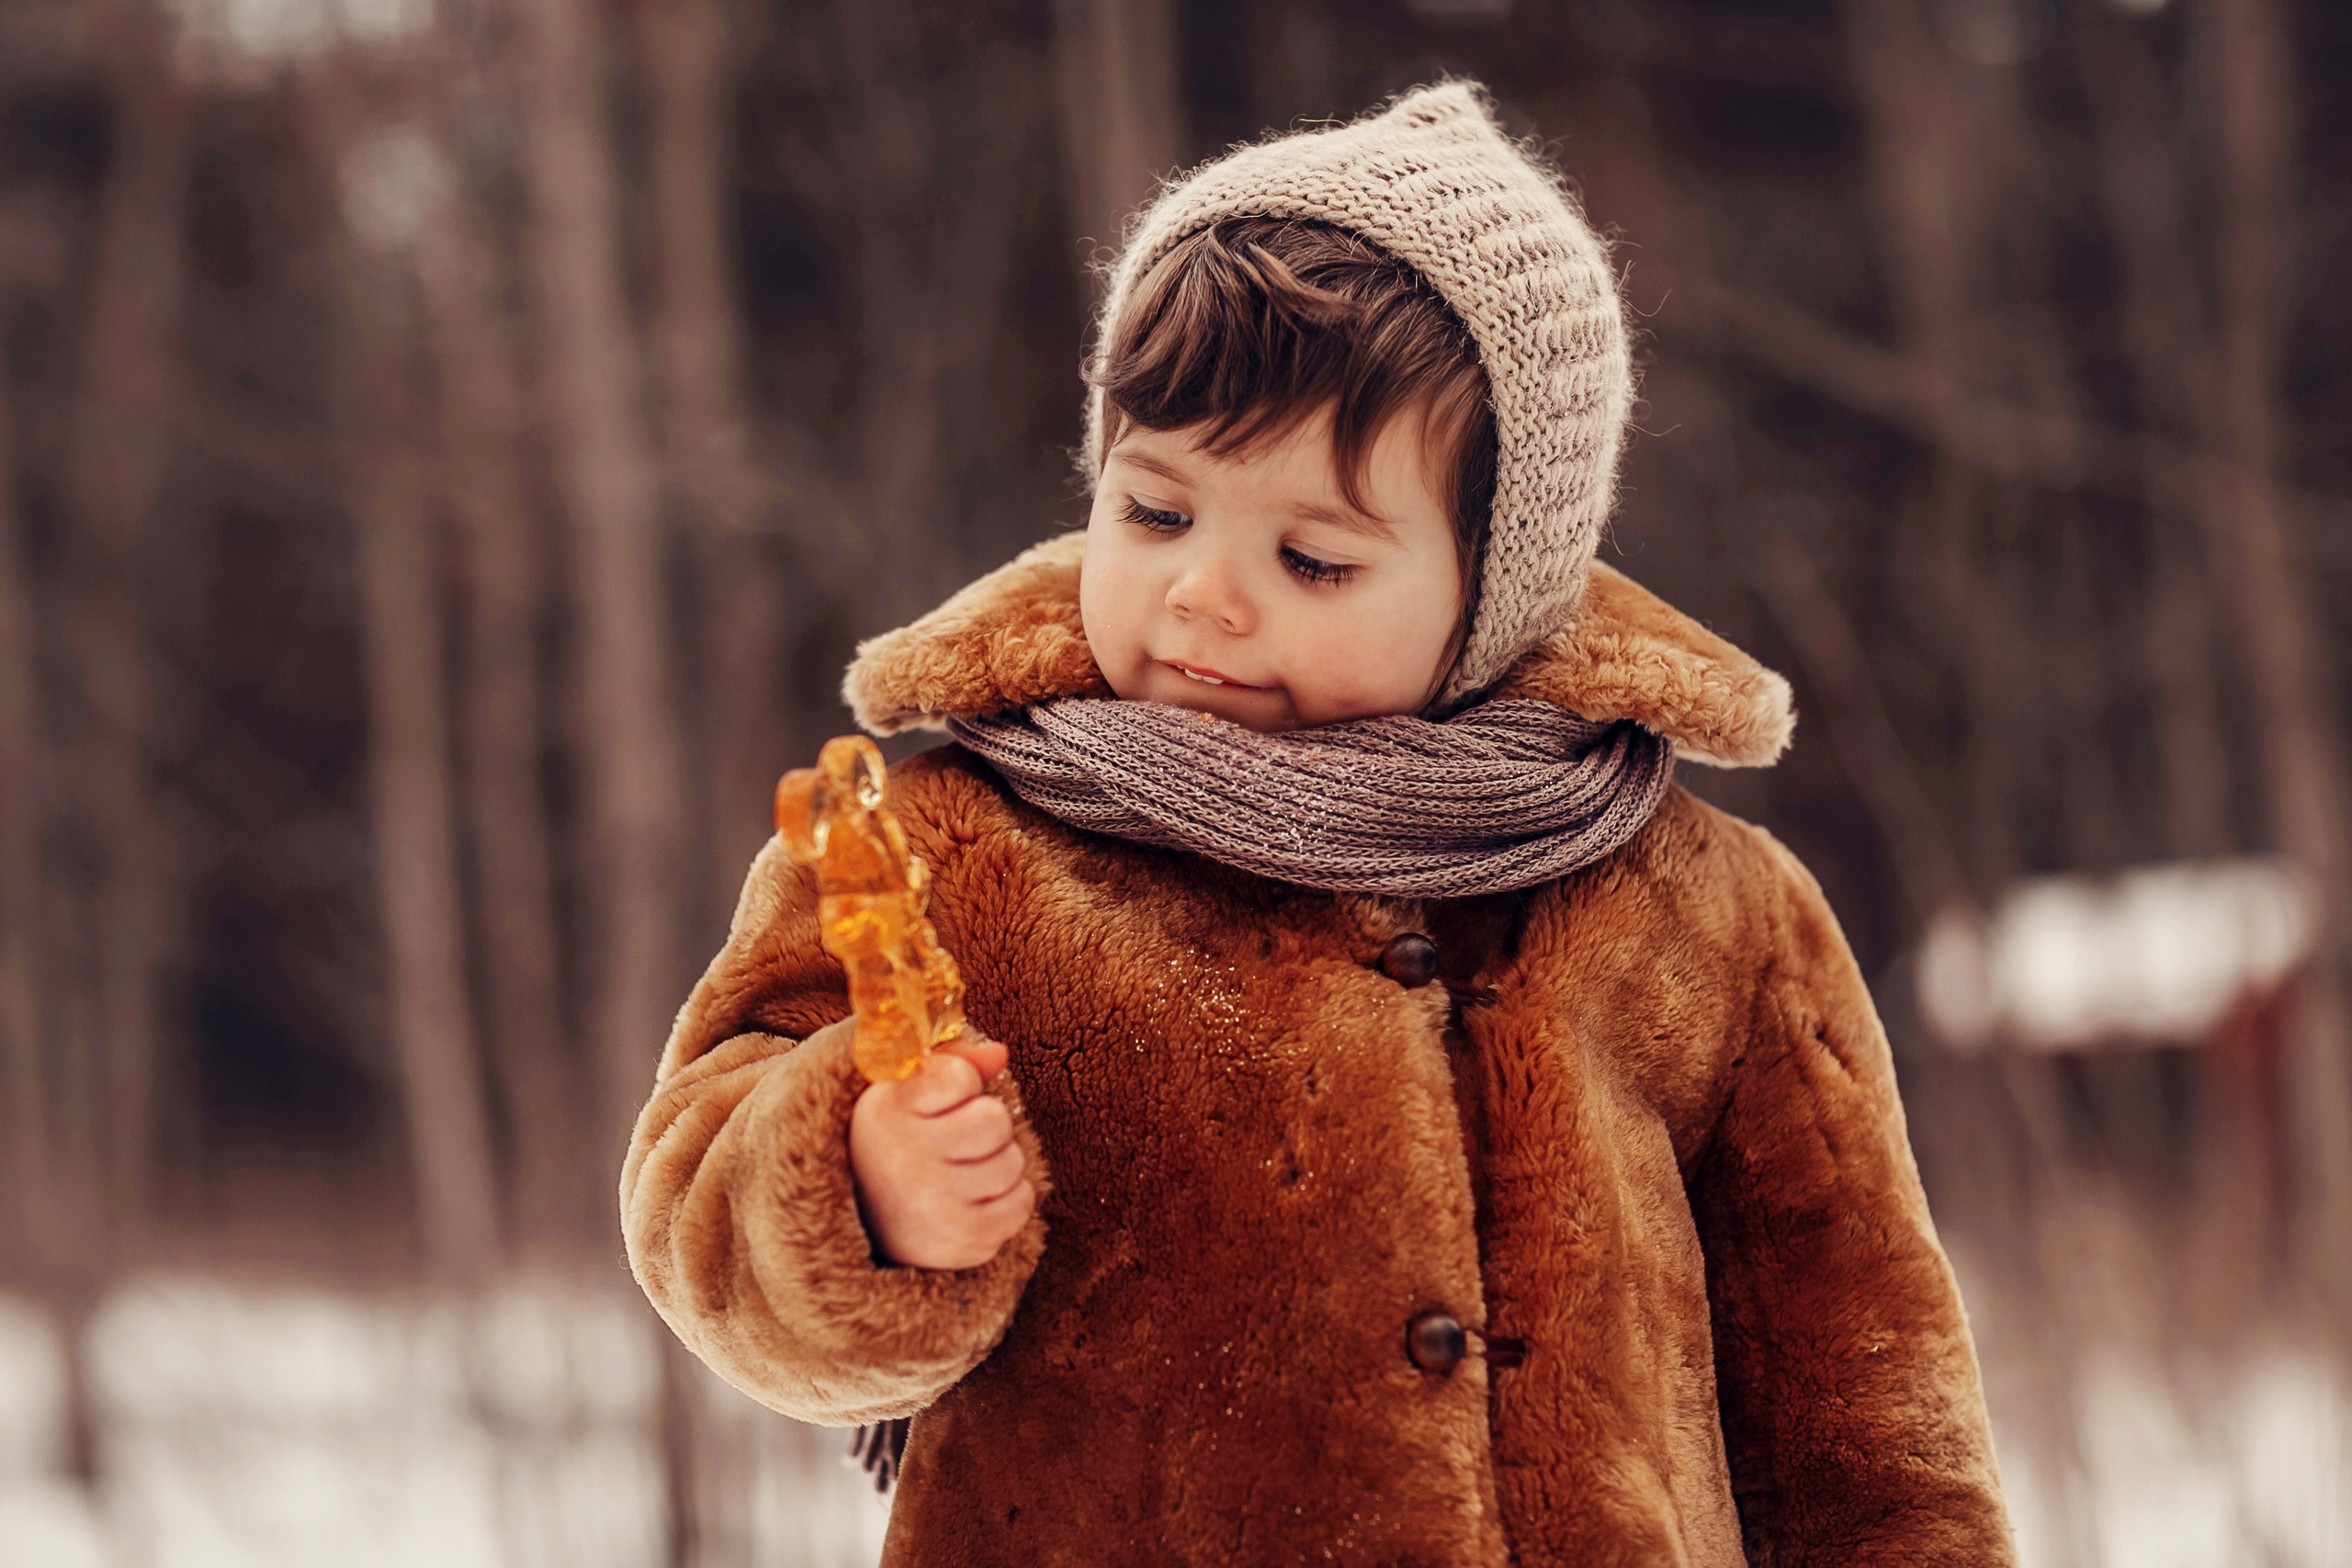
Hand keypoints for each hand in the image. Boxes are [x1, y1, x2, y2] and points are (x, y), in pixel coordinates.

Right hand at [848, 1036, 1035, 1269]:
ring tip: (963, 1170)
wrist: (866, 1222)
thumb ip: (950, 1063)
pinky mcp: (964, 1241)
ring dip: (998, 1162)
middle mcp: (905, 1158)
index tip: (939, 1101)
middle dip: (986, 1124)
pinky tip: (975, 1199)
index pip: (960, 1076)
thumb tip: (1000, 1054)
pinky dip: (1008, 1198)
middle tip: (958, 1139)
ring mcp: (935, 1205)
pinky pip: (1021, 1203)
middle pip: (995, 1121)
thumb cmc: (894, 1142)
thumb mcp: (903, 1092)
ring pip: (1012, 1163)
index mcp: (884, 1111)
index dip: (961, 1084)